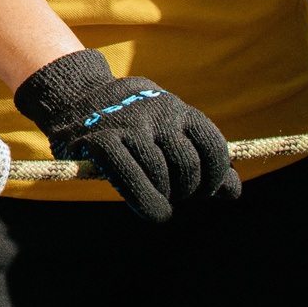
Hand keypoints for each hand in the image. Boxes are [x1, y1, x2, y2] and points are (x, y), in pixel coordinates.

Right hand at [12, 50, 237, 222]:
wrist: (74, 96)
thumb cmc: (129, 121)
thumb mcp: (167, 128)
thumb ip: (200, 156)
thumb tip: (233, 192)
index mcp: (176, 108)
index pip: (213, 146)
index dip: (215, 175)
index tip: (204, 188)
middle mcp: (155, 114)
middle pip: (188, 165)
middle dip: (188, 190)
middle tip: (177, 194)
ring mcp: (127, 126)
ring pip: (162, 175)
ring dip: (165, 197)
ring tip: (159, 198)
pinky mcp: (101, 141)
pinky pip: (132, 180)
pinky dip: (148, 202)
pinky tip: (154, 211)